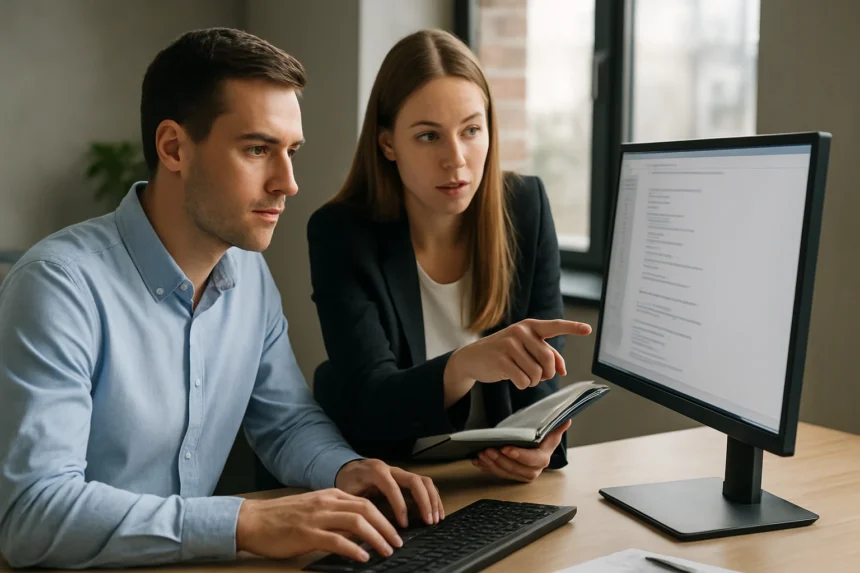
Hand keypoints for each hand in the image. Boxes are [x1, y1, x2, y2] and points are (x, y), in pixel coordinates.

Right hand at [235, 488, 402, 562]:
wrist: (254, 520)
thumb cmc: (282, 518)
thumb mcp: (313, 509)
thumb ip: (335, 515)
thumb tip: (359, 530)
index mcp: (329, 495)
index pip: (365, 502)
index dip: (384, 517)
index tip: (394, 531)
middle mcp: (326, 502)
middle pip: (366, 509)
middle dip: (386, 527)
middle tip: (398, 542)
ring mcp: (317, 517)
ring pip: (356, 522)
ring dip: (376, 537)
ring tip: (387, 551)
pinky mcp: (307, 534)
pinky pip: (337, 540)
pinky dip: (354, 549)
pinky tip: (363, 557)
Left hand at [335, 458, 442, 527]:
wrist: (349, 468)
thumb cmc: (348, 482)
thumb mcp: (347, 493)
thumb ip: (356, 505)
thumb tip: (365, 527)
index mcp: (376, 472)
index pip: (393, 488)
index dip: (400, 507)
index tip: (404, 525)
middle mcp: (392, 469)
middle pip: (415, 481)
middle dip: (424, 502)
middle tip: (429, 522)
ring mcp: (402, 472)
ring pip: (424, 481)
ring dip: (433, 500)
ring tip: (436, 519)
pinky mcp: (407, 478)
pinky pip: (425, 484)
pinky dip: (433, 498)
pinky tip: (437, 513)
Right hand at [444, 319, 591, 405]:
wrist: (473, 358)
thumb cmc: (504, 352)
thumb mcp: (525, 348)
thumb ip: (546, 354)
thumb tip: (563, 370)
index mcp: (530, 326)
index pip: (554, 326)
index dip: (572, 328)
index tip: (588, 330)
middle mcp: (521, 332)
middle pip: (548, 360)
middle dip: (547, 374)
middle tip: (539, 376)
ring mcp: (510, 345)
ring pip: (536, 373)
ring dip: (533, 380)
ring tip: (522, 375)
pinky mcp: (502, 360)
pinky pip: (524, 380)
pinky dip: (522, 384)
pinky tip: (514, 379)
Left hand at [472, 419, 570, 481]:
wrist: (534, 445)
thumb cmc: (540, 437)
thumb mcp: (549, 432)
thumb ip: (556, 428)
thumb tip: (566, 420)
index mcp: (543, 458)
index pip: (534, 460)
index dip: (520, 456)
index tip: (506, 448)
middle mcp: (534, 470)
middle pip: (516, 469)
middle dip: (501, 460)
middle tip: (488, 450)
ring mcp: (521, 474)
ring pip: (505, 472)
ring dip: (492, 464)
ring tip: (481, 453)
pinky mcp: (511, 475)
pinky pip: (497, 473)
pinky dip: (486, 467)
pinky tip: (477, 461)